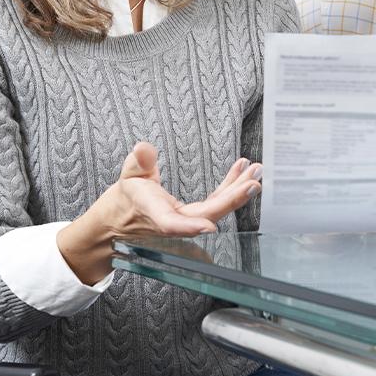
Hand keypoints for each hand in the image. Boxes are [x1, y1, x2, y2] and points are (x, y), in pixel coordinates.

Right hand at [57, 142, 261, 283]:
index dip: (189, 227)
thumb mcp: (127, 175)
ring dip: (237, 190)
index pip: (171, 224)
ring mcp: (187, 220)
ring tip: (255, 170)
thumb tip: (143, 148)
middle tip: (254, 180)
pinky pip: (215, 202)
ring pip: (216, 208)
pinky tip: (241, 171)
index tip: (208, 226)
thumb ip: (138, 162)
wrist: (120, 219)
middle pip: (207, 214)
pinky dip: (229, 187)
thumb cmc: (125, 198)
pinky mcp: (194, 214)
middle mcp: (174, 221)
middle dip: (233, 198)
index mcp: (154, 213)